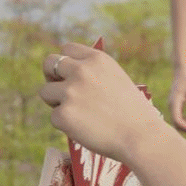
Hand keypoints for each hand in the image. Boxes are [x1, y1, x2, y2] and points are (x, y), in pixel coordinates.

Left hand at [40, 43, 165, 164]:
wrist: (140, 136)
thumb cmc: (133, 112)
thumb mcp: (116, 78)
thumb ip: (94, 72)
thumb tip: (68, 74)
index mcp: (96, 59)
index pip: (67, 49)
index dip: (65, 63)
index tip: (68, 75)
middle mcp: (81, 70)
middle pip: (49, 63)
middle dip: (50, 76)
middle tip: (58, 91)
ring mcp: (70, 92)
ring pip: (45, 91)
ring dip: (55, 102)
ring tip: (77, 114)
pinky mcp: (63, 114)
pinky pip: (54, 117)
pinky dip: (64, 125)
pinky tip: (84, 129)